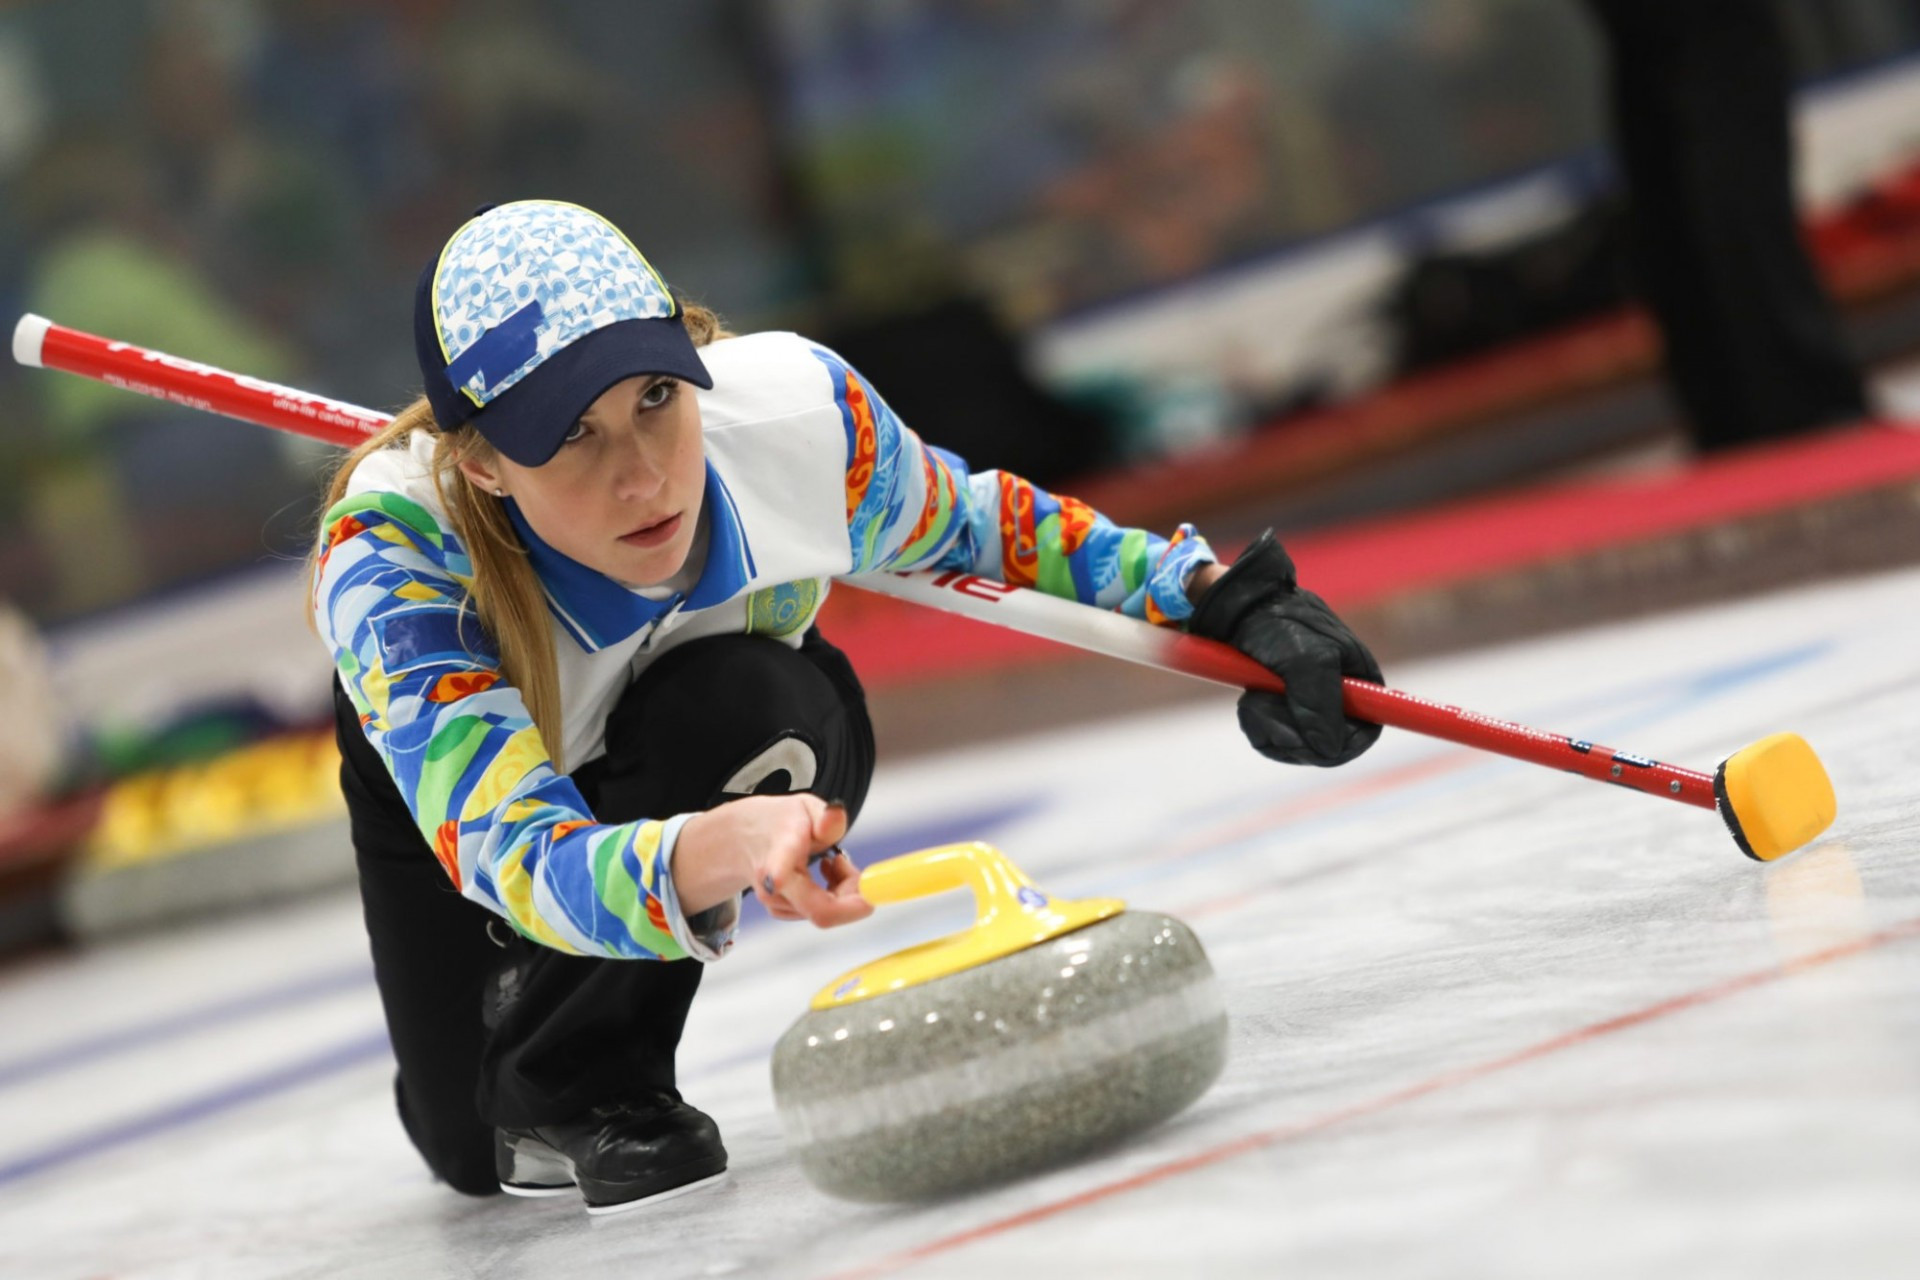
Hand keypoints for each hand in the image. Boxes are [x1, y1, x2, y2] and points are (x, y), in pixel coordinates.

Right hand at [673, 794, 871, 927]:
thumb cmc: (780, 822)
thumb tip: (837, 813)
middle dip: (855, 893)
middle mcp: (772, 884)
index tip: (780, 878)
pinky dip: (835, 896)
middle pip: (822, 911)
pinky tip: (824, 873)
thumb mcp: (806, 808)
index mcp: (779, 852)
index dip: (781, 875)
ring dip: (845, 890)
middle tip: (851, 862)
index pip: (778, 869)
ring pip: (828, 913)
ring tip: (832, 861)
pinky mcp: (780, 912)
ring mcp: (775, 902)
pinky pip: (823, 913)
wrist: (745, 838)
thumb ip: (825, 816)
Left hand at [1186, 529, 1382, 766]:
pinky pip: (1272, 739)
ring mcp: (1307, 705)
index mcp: (1359, 680)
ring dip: (1269, 725)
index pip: (1365, 731)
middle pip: (1327, 748)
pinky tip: (1248, 700)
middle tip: (1263, 704)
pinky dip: (1256, 724)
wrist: (1232, 606)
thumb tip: (1330, 751)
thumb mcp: (1304, 656)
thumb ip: (1319, 702)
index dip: (1340, 746)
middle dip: (1292, 734)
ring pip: (1295, 747)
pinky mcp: (1280, 710)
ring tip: (1253, 695)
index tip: (1307, 740)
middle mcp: (1338, 697)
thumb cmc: (1275, 622)